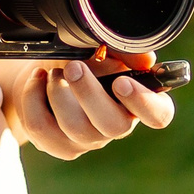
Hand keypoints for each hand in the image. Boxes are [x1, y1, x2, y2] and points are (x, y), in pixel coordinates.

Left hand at [1, 55, 175, 159]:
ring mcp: (88, 140)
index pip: (158, 115)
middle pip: (114, 126)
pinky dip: (34, 96)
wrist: (45, 72)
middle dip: (89, 93)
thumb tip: (146, 58)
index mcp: (136, 100)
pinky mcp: (59, 146)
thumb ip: (123, 52)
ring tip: (54, 71)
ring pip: (75, 128)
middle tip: (73, 66)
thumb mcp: (100, 47)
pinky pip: (42, 128)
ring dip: (59, 92)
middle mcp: (116, 124)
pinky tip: (38, 79)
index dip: (144, 103)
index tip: (121, 82)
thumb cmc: (81, 59)